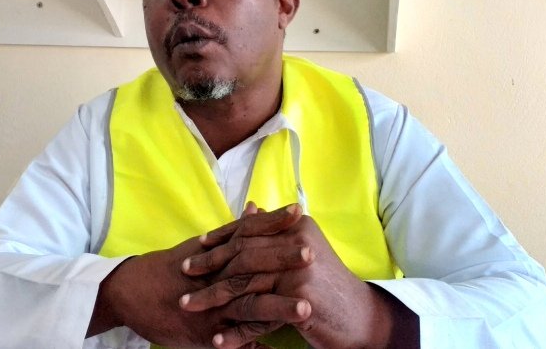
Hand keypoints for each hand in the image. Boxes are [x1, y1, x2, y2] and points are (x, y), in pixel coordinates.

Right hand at [90, 221, 311, 347]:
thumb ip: (233, 230)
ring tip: (306, 308)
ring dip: (277, 307)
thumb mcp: (200, 246)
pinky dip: (250, 345)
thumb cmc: (169, 268)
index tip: (300, 212)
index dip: (274, 223)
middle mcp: (214, 275)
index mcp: (217, 253)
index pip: (248, 232)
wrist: (131, 292)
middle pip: (252, 265)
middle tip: (313, 254)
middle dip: (282, 260)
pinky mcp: (204, 332)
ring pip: (247, 305)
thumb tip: (256, 208)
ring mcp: (210, 305)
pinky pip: (231, 341)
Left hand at [180, 204, 413, 348]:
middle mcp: (298, 241)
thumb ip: (273, 234)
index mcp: (296, 226)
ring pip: (245, 283)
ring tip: (190, 309)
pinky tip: (218, 339)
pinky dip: (236, 329)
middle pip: (242, 255)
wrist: (361, 319)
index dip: (219, 239)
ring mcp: (300, 268)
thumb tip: (249, 209)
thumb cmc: (327, 288)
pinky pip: (258, 314)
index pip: (249, 230)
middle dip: (208, 269)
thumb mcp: (301, 255)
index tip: (194, 251)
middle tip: (184, 280)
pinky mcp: (301, 297)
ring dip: (213, 299)